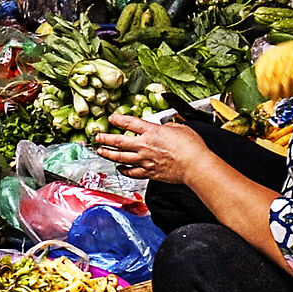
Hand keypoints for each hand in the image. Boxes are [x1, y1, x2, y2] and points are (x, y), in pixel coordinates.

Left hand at [95, 115, 211, 184]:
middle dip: (105, 138)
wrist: (194, 165)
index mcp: (152, 132)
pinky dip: (123, 170)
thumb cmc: (191, 147)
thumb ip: (168, 127)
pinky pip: (131, 172)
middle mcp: (144, 145)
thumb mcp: (180, 129)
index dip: (118, 120)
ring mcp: (145, 160)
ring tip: (101, 151)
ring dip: (108, 154)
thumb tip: (165, 128)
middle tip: (97, 137)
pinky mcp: (149, 173)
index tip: (111, 118)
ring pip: (120, 157)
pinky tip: (119, 169)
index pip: (129, 123)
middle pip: (119, 141)